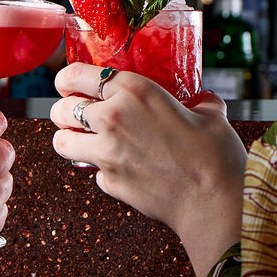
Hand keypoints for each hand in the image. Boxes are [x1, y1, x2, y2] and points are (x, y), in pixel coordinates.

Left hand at [49, 63, 245, 276]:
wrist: (215, 202)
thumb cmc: (216, 155)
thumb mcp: (211, 115)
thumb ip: (201, 102)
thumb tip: (204, 99)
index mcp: (134, 90)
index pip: (76, 75)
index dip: (66, 79)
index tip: (68, 84)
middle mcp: (113, 117)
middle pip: (61, 108)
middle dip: (64, 110)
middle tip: (74, 114)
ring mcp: (106, 152)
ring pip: (62, 141)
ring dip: (69, 139)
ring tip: (82, 141)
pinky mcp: (109, 182)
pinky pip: (93, 172)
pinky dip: (102, 171)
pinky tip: (121, 169)